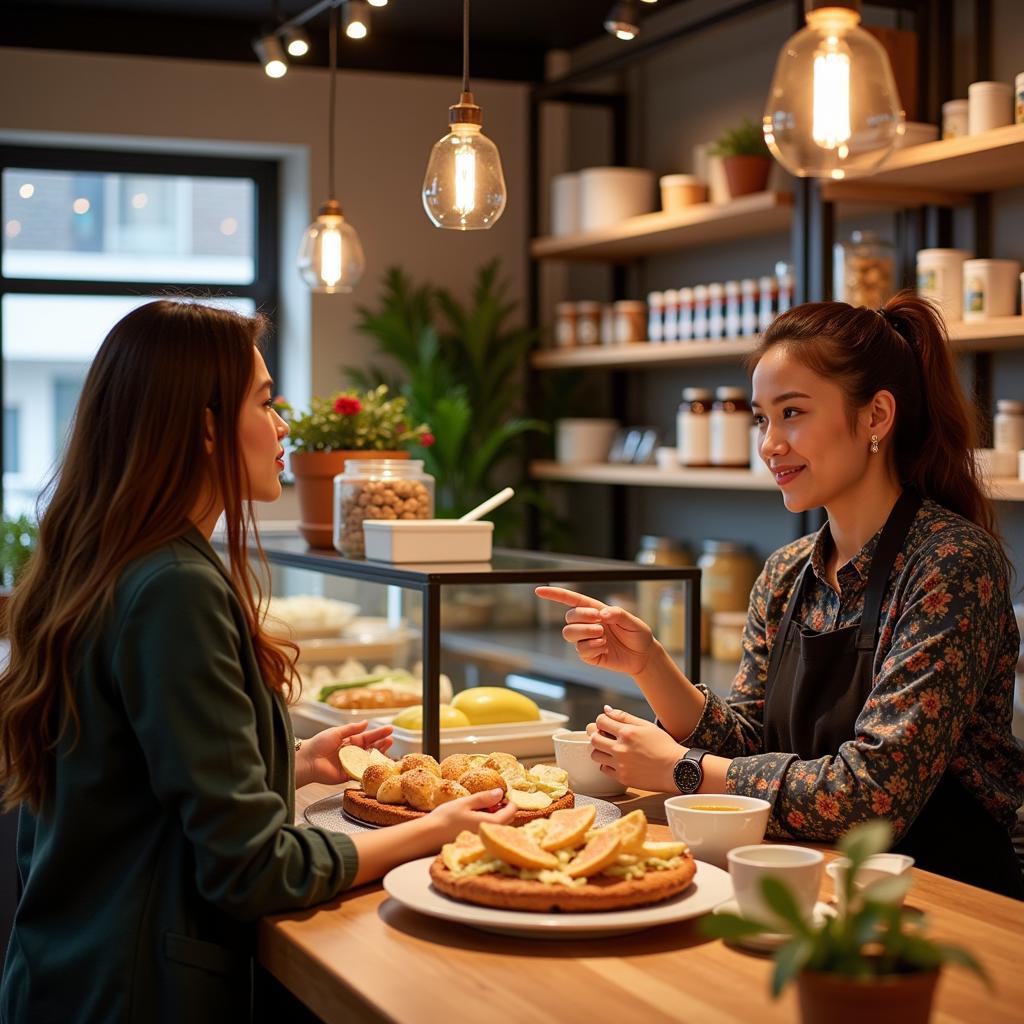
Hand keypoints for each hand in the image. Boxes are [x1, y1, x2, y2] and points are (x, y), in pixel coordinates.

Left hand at [296, 721, 392, 786]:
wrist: (308, 760)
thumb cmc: (319, 744)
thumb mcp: (336, 732)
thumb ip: (351, 729)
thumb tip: (366, 722)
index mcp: (349, 741)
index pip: (367, 737)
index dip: (378, 733)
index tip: (389, 729)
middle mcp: (352, 753)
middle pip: (370, 748)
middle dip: (382, 743)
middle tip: (392, 739)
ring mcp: (351, 764)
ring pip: (368, 759)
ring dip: (379, 754)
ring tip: (389, 748)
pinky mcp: (348, 775)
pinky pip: (362, 772)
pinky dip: (371, 770)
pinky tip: (379, 765)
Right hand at [426, 789, 516, 842]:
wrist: (428, 836)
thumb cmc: (445, 818)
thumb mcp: (466, 802)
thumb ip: (485, 798)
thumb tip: (500, 793)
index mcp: (490, 824)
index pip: (510, 813)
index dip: (510, 801)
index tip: (504, 794)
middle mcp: (489, 836)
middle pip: (506, 822)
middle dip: (503, 809)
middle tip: (490, 799)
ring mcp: (483, 842)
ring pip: (497, 828)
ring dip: (494, 817)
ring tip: (480, 808)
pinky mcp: (476, 844)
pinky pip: (488, 833)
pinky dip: (486, 824)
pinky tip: (474, 819)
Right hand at [535, 586, 657, 676]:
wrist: (643, 656)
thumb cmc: (637, 634)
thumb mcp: (632, 621)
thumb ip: (618, 614)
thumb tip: (601, 614)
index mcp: (595, 610)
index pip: (570, 600)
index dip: (554, 594)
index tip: (538, 590)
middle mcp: (587, 624)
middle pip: (569, 617)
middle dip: (582, 617)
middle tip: (600, 621)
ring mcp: (586, 640)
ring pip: (569, 633)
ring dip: (585, 632)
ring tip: (603, 635)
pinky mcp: (588, 655)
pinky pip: (580, 650)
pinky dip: (593, 647)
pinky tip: (604, 647)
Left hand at [585, 705, 683, 791]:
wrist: (677, 770)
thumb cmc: (664, 746)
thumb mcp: (646, 726)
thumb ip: (624, 717)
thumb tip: (606, 710)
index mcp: (627, 732)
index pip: (600, 721)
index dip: (602, 721)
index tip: (607, 724)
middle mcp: (621, 748)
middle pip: (593, 738)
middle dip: (596, 734)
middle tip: (604, 736)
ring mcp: (620, 764)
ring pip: (595, 754)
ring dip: (600, 750)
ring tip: (611, 749)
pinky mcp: (622, 778)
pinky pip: (604, 769)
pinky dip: (607, 764)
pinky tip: (617, 761)